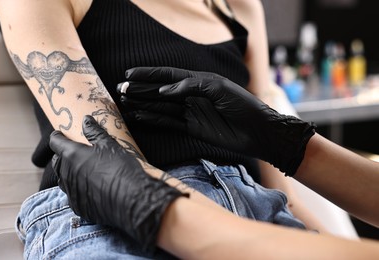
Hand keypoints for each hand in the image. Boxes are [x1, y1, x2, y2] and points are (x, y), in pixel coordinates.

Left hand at [49, 115, 187, 251]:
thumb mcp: (110, 145)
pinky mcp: (79, 208)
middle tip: (72, 152)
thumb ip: (95, 132)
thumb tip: (86, 120)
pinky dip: (78, 190)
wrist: (132, 199)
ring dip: (69, 174)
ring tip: (81, 171)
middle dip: (61, 156)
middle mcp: (67, 175)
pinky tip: (90, 189)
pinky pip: (74, 197)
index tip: (59, 134)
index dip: (57, 137)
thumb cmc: (121, 168)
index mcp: (72, 156)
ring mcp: (72, 193)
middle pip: (57, 163)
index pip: (56, 143)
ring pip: (64, 181)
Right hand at [119, 67, 315, 175]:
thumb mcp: (219, 89)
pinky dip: (154, 120)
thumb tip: (165, 91)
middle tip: (120, 89)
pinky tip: (140, 116)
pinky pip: (169, 123)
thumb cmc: (243, 106)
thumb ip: (192, 86)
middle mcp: (192, 96)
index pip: (169, 75)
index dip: (149, 74)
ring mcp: (191, 112)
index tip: (130, 74)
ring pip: (161, 107)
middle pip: (161, 91)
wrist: (259, 132)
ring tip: (124, 102)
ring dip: (143, 104)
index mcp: (199, 81)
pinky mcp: (193, 128)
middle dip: (141, 90)